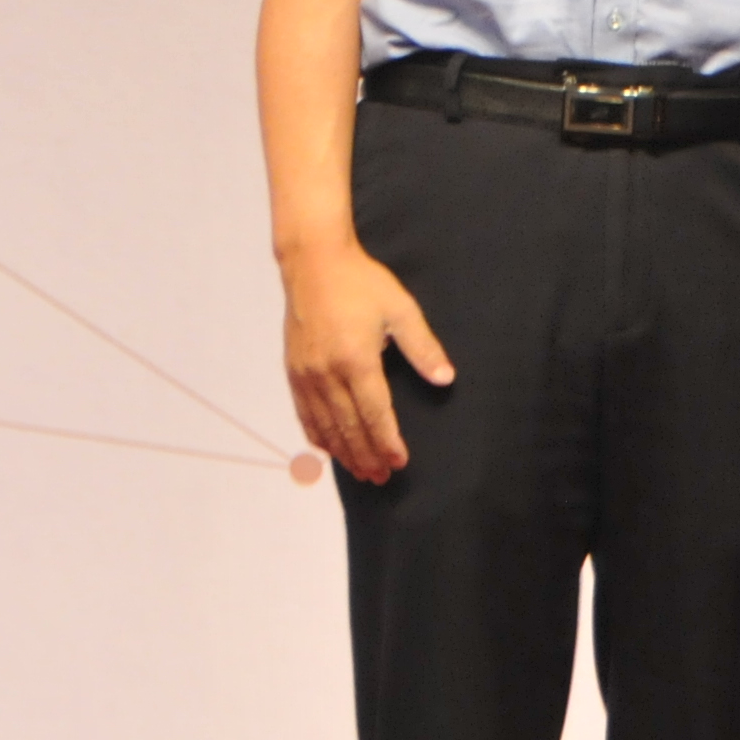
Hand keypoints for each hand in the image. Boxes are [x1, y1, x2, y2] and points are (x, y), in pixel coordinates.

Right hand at [282, 237, 453, 483]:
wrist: (313, 262)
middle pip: (349, 427)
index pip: (375, 414)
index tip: (399, 462)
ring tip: (360, 471)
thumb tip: (446, 378)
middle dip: (367, 455)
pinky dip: (317, 434)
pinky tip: (327, 448)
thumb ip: (422, 347)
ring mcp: (307, 374)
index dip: (388, 442)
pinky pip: (304, 412)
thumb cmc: (360, 282)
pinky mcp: (294, 370)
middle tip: (382, 478)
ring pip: (325, 425)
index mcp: (357, 361)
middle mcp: (328, 373)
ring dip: (344, 452)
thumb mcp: (400, 309)